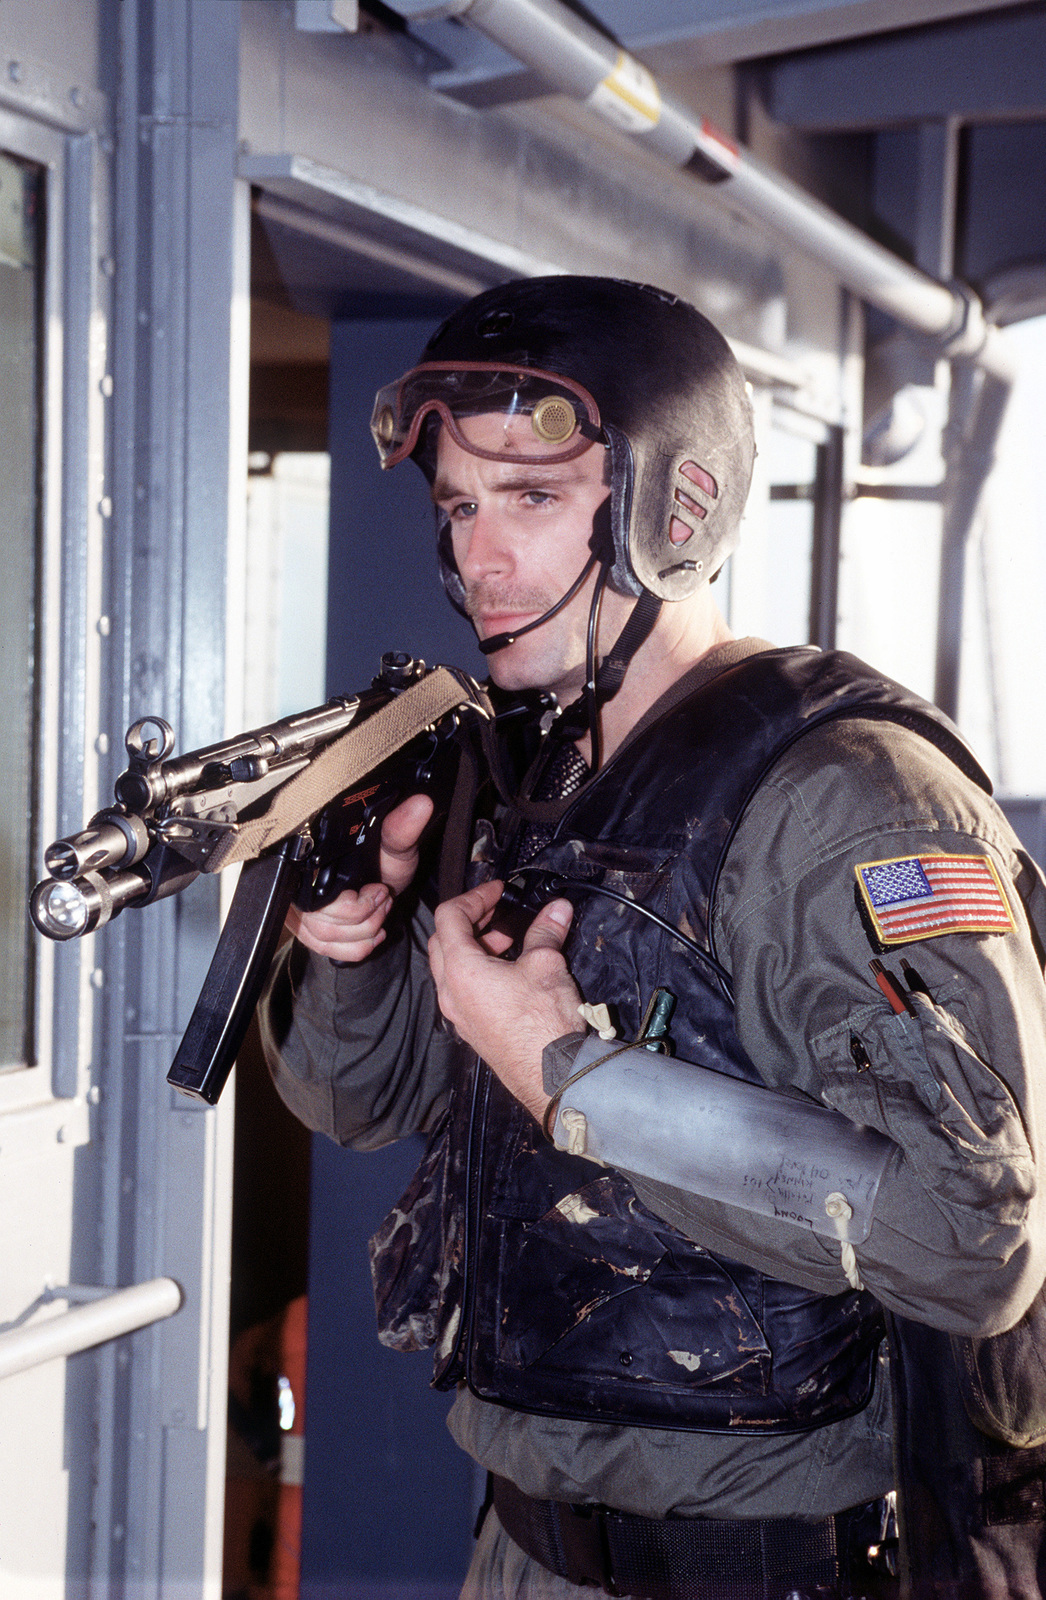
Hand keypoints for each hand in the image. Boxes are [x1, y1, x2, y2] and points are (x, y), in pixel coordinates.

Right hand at [285, 793, 433, 961]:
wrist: (386, 879)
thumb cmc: (385, 859)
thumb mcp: (396, 843)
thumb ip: (402, 827)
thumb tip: (421, 804)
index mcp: (313, 861)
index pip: (312, 894)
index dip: (349, 904)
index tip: (377, 889)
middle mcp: (300, 886)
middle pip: (319, 921)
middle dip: (363, 917)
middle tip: (384, 898)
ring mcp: (300, 911)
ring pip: (324, 937)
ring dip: (363, 931)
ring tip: (381, 911)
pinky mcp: (309, 931)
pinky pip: (327, 950)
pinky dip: (357, 947)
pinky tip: (373, 933)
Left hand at [428, 878, 580, 1123]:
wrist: (553, 1076)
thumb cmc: (544, 1022)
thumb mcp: (546, 965)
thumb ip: (546, 932)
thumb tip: (557, 908)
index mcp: (460, 971)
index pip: (448, 917)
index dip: (474, 896)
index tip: (498, 891)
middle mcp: (450, 992)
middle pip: (443, 941)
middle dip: (470, 920)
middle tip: (499, 912)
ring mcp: (458, 1014)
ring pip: (452, 968)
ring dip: (475, 947)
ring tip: (509, 941)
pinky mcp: (472, 1030)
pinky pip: (463, 990)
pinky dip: (479, 971)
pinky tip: (510, 972)